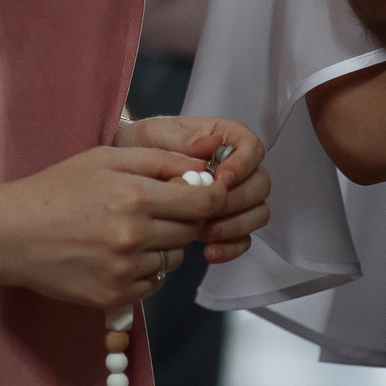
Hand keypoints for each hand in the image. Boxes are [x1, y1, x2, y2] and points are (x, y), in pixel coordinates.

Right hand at [0, 145, 227, 308]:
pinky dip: (144, 270)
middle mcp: (135, 237)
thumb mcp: (104, 159)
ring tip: (128, 232)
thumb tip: (203, 166)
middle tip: (153, 210)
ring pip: (173, 260)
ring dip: (162, 246)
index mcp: (135, 196)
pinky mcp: (115, 297)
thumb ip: (158, 159)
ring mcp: (125, 271)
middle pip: (191, 232)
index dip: (212, 196)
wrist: (12, 234)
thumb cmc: (57, 189)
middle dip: (181, 219)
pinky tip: (116, 255)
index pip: (204, 202)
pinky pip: (153, 284)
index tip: (204, 194)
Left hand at [111, 115, 271, 261]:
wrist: (125, 173)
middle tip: (207, 211)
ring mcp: (234, 196)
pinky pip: (245, 238)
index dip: (243, 165)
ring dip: (235, 226)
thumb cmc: (142, 144)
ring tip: (202, 232)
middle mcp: (236, 166)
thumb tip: (213, 143)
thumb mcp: (157, 134)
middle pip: (260, 184)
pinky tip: (208, 252)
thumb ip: (185, 139)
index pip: (252, 147)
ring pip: (258, 213)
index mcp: (224, 137)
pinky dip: (231, 247)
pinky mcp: (227, 222)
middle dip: (237, 201)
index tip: (220, 179)